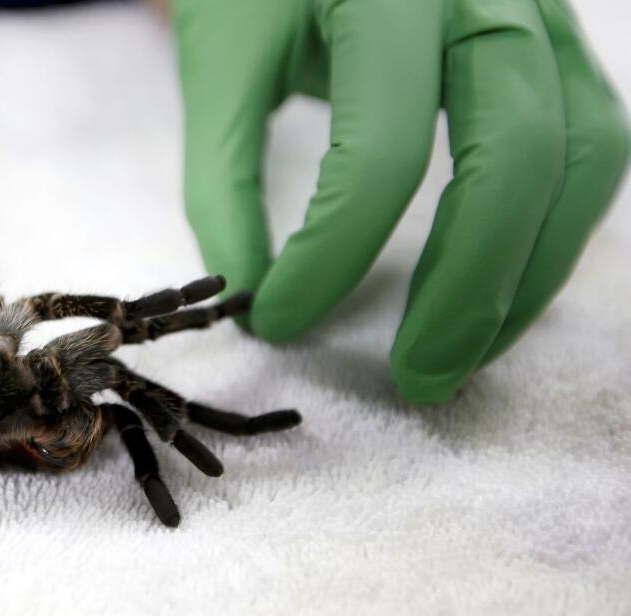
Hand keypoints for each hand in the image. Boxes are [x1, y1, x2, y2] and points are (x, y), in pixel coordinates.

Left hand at [174, 0, 628, 403]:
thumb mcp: (222, 64)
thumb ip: (225, 180)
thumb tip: (252, 297)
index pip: (383, 149)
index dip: (332, 256)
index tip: (279, 320)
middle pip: (517, 155)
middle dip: (468, 288)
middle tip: (414, 381)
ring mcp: (541, 9)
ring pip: (584, 158)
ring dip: (531, 276)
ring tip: (463, 356)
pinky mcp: (560, 39)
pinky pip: (592, 144)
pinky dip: (554, 230)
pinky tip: (497, 288)